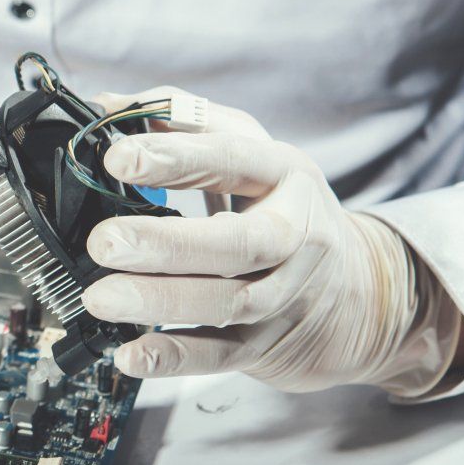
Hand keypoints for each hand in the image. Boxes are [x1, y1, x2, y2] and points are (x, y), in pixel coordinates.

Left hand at [78, 88, 460, 394]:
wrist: (362, 290)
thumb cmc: (282, 206)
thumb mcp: (250, 151)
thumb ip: (181, 121)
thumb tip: (105, 106)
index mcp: (284, 173)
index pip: (232, 159)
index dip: (175, 157)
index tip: (117, 157)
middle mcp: (292, 234)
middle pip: (238, 241)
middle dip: (168, 244)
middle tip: (105, 241)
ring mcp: (284, 294)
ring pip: (228, 301)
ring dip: (160, 301)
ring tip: (101, 297)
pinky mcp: (267, 344)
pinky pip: (220, 355)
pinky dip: (173, 358)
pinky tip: (130, 353)